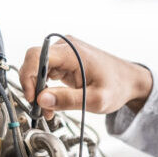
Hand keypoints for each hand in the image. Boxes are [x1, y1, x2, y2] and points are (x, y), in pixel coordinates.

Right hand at [20, 36, 152, 118]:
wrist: (130, 81)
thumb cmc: (118, 86)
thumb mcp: (95, 99)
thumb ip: (68, 100)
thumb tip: (42, 100)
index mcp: (72, 52)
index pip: (36, 56)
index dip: (28, 77)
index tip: (32, 98)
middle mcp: (65, 47)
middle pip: (34, 62)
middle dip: (33, 87)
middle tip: (41, 108)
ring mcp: (64, 53)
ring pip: (38, 69)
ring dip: (39, 90)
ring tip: (49, 109)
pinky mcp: (64, 61)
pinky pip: (46, 73)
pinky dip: (46, 88)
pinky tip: (53, 102)